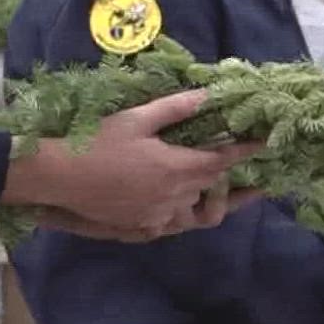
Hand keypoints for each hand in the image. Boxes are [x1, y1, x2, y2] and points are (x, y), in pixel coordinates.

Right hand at [1, 90, 263, 234]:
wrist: (58, 177)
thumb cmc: (96, 142)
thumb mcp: (137, 119)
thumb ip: (175, 108)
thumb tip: (208, 95)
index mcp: (177, 168)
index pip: (223, 160)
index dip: (246, 151)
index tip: (265, 144)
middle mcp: (174, 197)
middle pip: (214, 189)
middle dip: (231, 178)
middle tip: (244, 169)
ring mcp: (158, 216)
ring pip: (198, 214)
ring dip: (210, 202)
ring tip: (221, 192)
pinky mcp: (142, 228)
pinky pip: (174, 226)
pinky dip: (183, 215)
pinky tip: (183, 203)